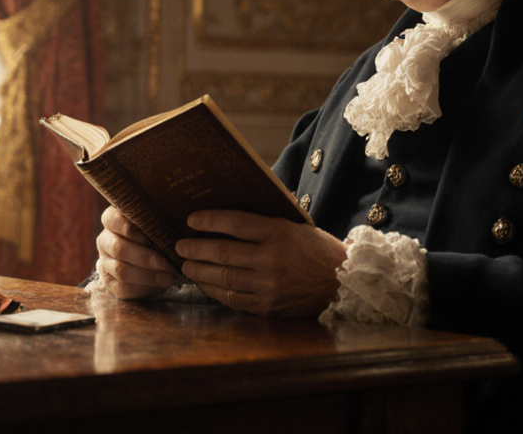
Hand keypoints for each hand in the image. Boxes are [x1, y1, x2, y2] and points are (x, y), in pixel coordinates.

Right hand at [95, 206, 176, 299]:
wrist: (151, 265)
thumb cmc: (156, 238)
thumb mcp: (156, 226)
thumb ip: (157, 223)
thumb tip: (172, 226)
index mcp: (112, 221)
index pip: (112, 220)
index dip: (128, 228)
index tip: (148, 237)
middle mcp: (105, 241)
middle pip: (119, 248)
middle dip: (144, 257)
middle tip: (165, 263)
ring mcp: (105, 263)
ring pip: (121, 270)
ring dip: (147, 275)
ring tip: (168, 278)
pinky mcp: (110, 283)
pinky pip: (122, 288)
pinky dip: (143, 288)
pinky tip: (159, 286)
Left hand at [174, 211, 346, 317]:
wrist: (343, 284)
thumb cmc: (317, 250)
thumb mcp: (295, 226)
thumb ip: (264, 222)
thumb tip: (227, 215)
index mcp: (280, 232)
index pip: (235, 223)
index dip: (210, 220)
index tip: (191, 220)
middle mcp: (272, 259)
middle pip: (222, 253)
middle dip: (195, 248)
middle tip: (179, 245)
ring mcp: (269, 286)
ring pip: (222, 278)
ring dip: (199, 271)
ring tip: (186, 265)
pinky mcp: (268, 307)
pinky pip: (232, 299)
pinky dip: (214, 291)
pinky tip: (204, 284)